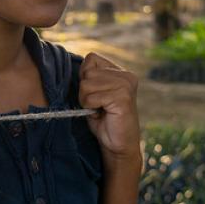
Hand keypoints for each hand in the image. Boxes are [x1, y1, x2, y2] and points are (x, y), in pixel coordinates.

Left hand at [77, 52, 141, 168]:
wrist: (118, 145)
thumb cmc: (104, 120)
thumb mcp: (94, 93)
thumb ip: (89, 77)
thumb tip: (78, 65)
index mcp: (120, 71)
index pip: (91, 58)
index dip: (85, 77)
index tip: (95, 93)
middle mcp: (126, 75)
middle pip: (87, 72)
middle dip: (85, 91)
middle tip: (98, 105)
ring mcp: (126, 85)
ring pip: (86, 84)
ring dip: (87, 100)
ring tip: (100, 109)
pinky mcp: (123, 98)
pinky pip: (92, 97)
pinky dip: (91, 108)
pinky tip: (103, 114)